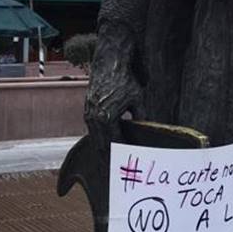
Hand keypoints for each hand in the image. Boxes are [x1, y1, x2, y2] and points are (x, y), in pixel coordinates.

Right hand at [83, 32, 143, 153]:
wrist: (109, 63)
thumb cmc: (125, 80)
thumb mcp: (138, 99)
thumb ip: (141, 116)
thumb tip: (145, 130)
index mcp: (106, 118)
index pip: (114, 143)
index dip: (121, 153)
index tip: (127, 162)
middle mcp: (93, 118)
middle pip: (101, 144)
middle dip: (109, 156)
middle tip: (116, 168)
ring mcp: (88, 114)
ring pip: (95, 137)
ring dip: (103, 147)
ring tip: (111, 159)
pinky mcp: (87, 109)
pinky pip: (93, 129)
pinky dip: (100, 136)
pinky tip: (108, 141)